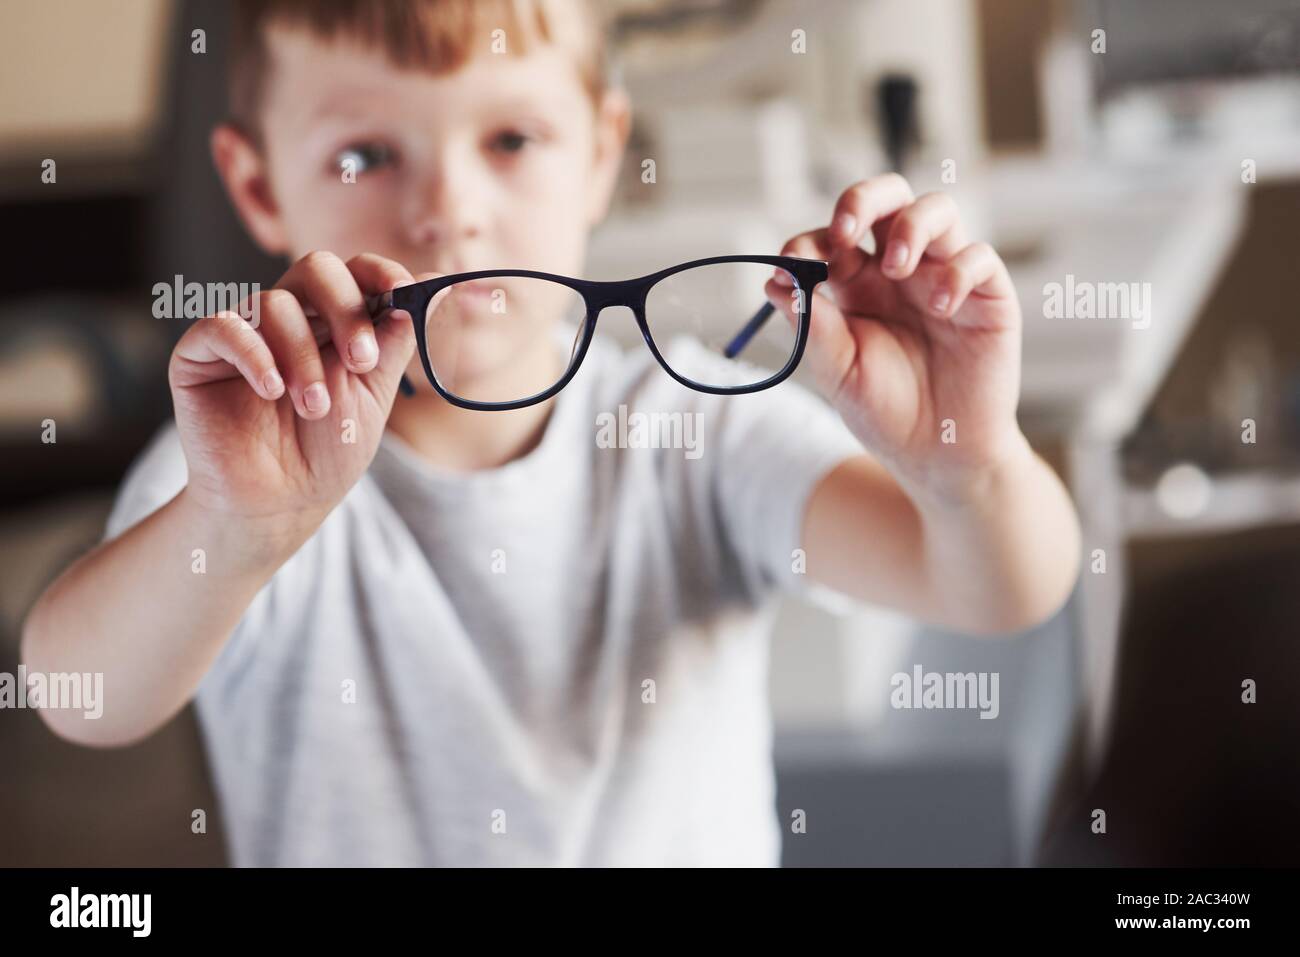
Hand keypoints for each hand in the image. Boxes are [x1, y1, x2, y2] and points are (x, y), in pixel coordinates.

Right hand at [168, 251, 433, 534]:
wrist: (281, 502)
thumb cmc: (327, 452)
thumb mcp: (372, 397)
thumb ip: (392, 346)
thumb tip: (420, 294)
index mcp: (334, 322)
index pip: (355, 272)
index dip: (380, 272)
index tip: (404, 292)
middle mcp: (290, 318)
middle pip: (315, 268)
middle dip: (346, 310)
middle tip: (361, 361)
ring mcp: (245, 332)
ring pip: (275, 304)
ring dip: (303, 358)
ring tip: (314, 407)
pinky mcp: (201, 353)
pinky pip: (225, 326)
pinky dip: (254, 355)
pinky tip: (270, 391)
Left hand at [769, 174, 1027, 495]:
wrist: (936, 456)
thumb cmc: (885, 413)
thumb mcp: (838, 372)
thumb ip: (812, 326)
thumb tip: (776, 280)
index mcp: (857, 284)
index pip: (834, 236)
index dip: (811, 240)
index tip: (795, 262)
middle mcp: (901, 271)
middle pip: (887, 199)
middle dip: (863, 200)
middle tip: (846, 231)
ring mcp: (945, 276)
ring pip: (937, 210)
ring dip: (911, 226)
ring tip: (896, 268)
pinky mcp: (987, 296)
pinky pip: (979, 256)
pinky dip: (957, 271)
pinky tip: (939, 308)